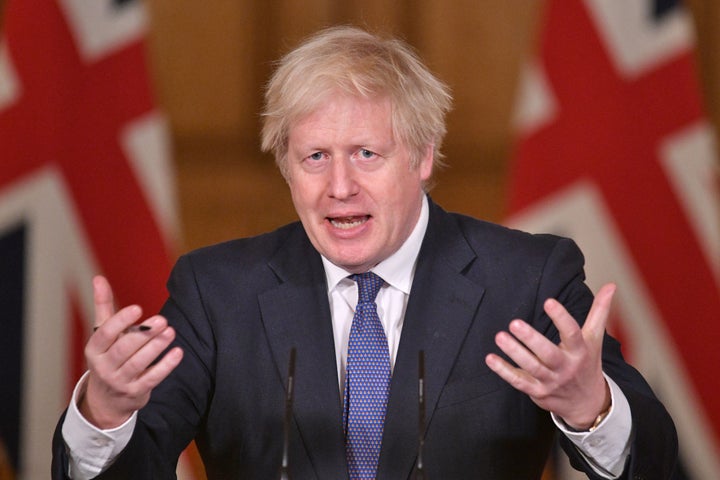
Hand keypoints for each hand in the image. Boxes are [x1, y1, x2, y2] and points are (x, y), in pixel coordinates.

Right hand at [78, 275, 183, 428]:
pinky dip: (165, 366)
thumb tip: (98, 278)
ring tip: (171, 331)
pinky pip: (152, 378)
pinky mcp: (136, 392)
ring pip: (138, 363)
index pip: (105, 334)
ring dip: (156, 347)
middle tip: (162, 320)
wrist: (107, 399)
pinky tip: (178, 352)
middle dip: (143, 334)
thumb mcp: (102, 334)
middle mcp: (104, 366)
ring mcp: (120, 381)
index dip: (120, 321)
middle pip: (124, 349)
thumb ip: (103, 306)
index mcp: (94, 349)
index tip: (137, 308)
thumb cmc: (108, 356)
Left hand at [485, 283, 615, 428]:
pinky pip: (519, 382)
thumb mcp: (595, 338)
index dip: (561, 317)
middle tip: (514, 323)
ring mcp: (551, 381)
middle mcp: (566, 366)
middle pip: (548, 353)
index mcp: (580, 350)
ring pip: (531, 367)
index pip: (572, 333)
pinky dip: (504, 371)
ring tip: (500, 336)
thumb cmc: (588, 363)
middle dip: (531, 339)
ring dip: (514, 352)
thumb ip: (599, 311)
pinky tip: (490, 358)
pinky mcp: (538, 392)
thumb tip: (611, 284)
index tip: (548, 301)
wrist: (588, 403)